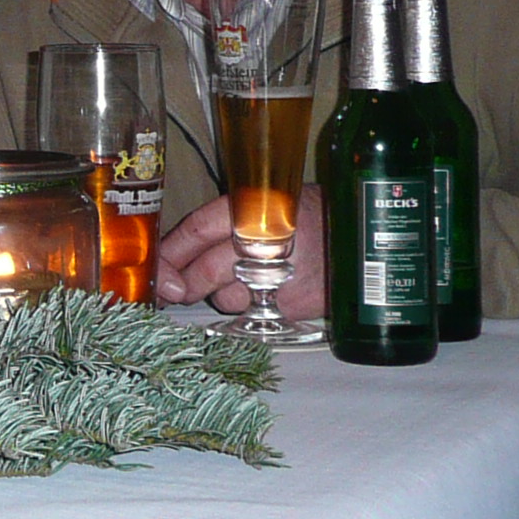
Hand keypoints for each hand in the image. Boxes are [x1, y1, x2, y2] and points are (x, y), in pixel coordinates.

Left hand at [155, 188, 326, 317]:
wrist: (364, 243)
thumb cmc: (312, 219)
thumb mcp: (269, 206)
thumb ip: (225, 223)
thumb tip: (176, 254)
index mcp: (253, 209)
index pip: (196, 230)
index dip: (169, 253)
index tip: (154, 268)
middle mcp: (263, 241)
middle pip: (205, 269)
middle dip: (183, 284)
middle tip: (174, 291)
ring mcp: (278, 276)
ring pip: (225, 296)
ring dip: (221, 294)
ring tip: (243, 279)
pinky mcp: (290, 305)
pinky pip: (251, 312)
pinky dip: (249, 307)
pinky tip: (266, 292)